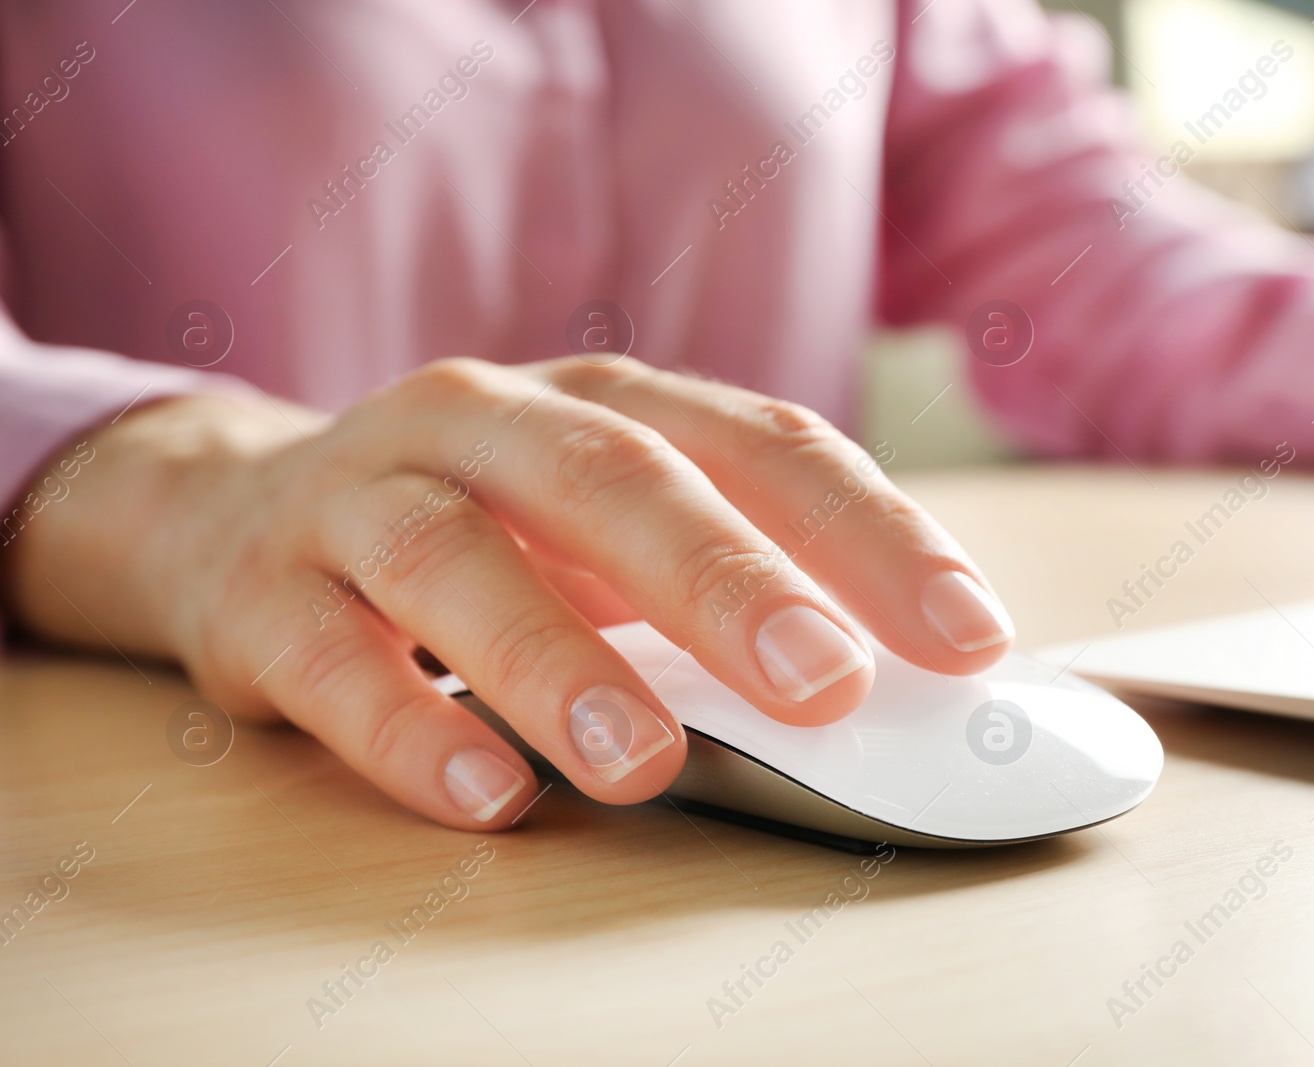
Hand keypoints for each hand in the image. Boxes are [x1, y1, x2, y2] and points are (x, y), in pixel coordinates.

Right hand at [0, 357, 1014, 829]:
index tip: (969, 639)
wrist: (244, 516)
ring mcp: (363, 499)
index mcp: (605, 402)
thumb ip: (733, 581)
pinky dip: (406, 730)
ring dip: (556, 661)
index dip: (873, 535)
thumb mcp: (615, 530)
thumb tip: (888, 683)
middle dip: (724, 580)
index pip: (762, 446)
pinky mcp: (263, 596)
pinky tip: (485, 794)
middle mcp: (484, 422)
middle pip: (612, 477)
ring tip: (644, 763)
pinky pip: (331, 660)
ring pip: (454, 559)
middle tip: (823, 683)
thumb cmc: (489, 531)